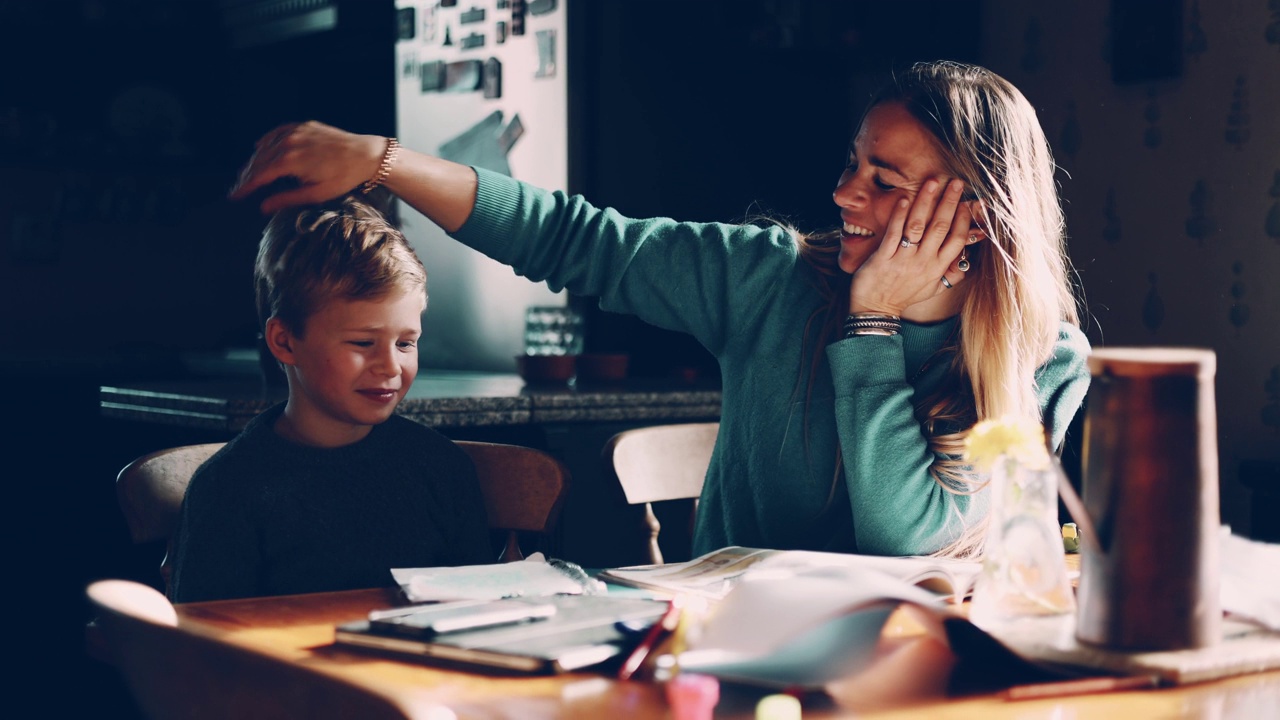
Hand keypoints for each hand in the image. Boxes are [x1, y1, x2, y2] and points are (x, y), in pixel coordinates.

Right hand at [228, 121, 386, 213]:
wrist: (366, 154)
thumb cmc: (344, 177)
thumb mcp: (316, 194)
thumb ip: (287, 199)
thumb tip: (263, 207)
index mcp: (290, 161)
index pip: (259, 175)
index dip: (245, 187)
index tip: (235, 197)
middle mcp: (289, 143)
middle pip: (258, 160)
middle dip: (247, 175)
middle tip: (240, 188)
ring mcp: (295, 132)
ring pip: (266, 146)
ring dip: (255, 160)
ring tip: (248, 173)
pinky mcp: (303, 125)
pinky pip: (277, 132)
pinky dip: (266, 141)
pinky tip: (259, 147)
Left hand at [848, 177, 978, 315]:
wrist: (875, 310)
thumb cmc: (903, 297)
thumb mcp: (932, 290)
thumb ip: (950, 276)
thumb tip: (967, 264)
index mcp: (937, 268)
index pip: (957, 239)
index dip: (963, 219)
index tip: (967, 201)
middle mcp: (923, 263)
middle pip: (941, 227)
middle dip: (949, 202)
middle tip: (955, 182)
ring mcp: (903, 259)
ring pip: (918, 226)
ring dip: (926, 202)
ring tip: (932, 182)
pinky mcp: (883, 258)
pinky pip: (894, 233)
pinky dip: (899, 215)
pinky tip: (905, 199)